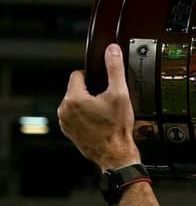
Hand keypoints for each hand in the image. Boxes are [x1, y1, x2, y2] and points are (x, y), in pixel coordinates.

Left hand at [58, 43, 139, 170]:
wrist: (115, 154)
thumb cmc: (116, 128)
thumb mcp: (120, 93)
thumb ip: (115, 68)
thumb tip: (112, 51)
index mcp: (73, 98)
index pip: (78, 74)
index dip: (94, 76)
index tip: (105, 85)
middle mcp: (64, 110)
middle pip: (77, 88)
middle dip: (92, 91)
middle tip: (108, 100)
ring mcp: (65, 122)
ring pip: (76, 102)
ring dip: (88, 103)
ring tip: (105, 112)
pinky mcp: (69, 131)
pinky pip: (76, 115)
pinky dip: (86, 116)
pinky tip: (100, 121)